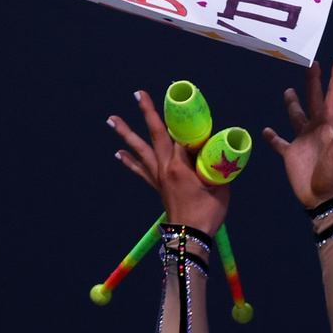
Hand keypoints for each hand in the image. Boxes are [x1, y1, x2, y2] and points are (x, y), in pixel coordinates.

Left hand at [110, 87, 232, 232]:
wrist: (190, 238)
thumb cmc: (207, 213)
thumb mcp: (219, 185)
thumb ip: (218, 165)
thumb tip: (220, 150)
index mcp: (179, 166)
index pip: (179, 134)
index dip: (181, 117)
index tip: (178, 99)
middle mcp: (164, 168)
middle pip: (154, 134)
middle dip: (147, 113)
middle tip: (138, 94)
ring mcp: (158, 177)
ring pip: (140, 150)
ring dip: (126, 133)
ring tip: (112, 120)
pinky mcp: (157, 186)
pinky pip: (140, 170)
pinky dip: (129, 160)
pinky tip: (119, 153)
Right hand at [261, 57, 332, 209]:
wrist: (321, 200)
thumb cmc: (332, 176)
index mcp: (329, 126)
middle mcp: (316, 129)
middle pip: (313, 100)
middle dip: (313, 82)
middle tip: (310, 62)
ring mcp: (303, 140)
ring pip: (296, 117)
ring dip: (293, 104)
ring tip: (288, 91)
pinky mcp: (291, 154)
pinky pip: (279, 142)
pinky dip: (272, 136)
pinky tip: (266, 130)